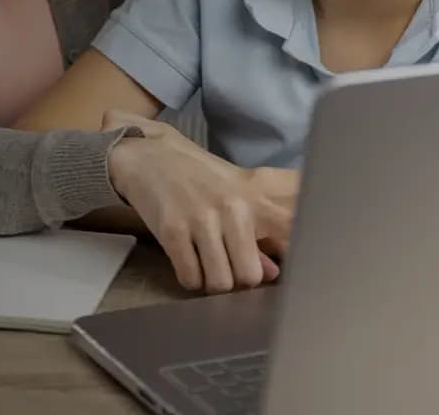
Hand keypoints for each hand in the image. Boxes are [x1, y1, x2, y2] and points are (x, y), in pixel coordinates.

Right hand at [104, 113, 290, 292]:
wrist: (148, 155)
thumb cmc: (197, 177)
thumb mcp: (235, 196)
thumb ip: (258, 234)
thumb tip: (272, 273)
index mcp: (254, 197)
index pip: (288, 231)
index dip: (289, 256)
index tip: (279, 265)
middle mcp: (232, 208)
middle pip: (249, 276)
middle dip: (237, 279)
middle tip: (228, 266)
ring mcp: (201, 219)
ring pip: (220, 283)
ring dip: (212, 282)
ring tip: (206, 265)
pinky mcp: (172, 231)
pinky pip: (190, 279)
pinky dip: (190, 279)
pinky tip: (188, 262)